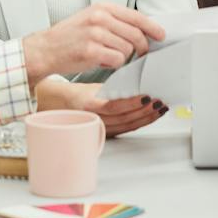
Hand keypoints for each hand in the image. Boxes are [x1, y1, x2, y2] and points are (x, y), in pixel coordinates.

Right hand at [22, 3, 164, 82]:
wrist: (45, 49)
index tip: (161, 35)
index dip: (152, 27)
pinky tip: (102, 62)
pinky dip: (113, 64)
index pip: (136, 16)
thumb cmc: (70, 37)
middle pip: (136, 35)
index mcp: (102, 7)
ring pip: (127, 49)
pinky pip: (117, 60)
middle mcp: (100, 17)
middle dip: (142, 48)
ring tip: (108, 56)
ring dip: (122, 57)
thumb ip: (115, 22)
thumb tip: (142, 31)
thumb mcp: (92, 19)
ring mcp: (95, 33)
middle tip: (140, 55)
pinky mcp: (91, 50)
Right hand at [34, 77, 168, 136]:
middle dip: (146, 111)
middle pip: (126, 118)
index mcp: (90, 106)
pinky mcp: (107, 133)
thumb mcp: (90, 88)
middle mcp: (96, 120)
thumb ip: (110, 88)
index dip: (132, 103)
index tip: (146, 96)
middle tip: (160, 101)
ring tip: (160, 108)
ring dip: (147, 117)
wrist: (58, 106)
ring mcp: (102, 129)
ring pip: (129, 125)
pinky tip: (151, 115)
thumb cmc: (74, 94)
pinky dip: (141, 121)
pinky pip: (127, 128)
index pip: (115, 107)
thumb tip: (134, 84)